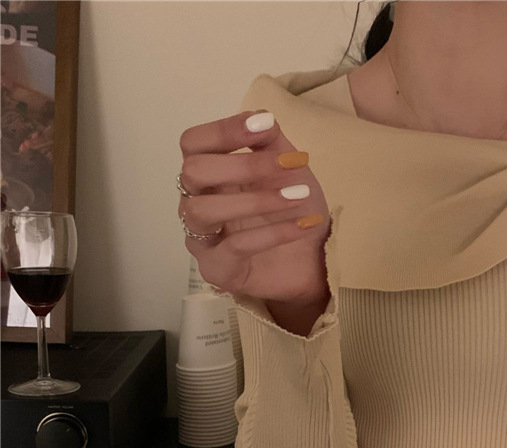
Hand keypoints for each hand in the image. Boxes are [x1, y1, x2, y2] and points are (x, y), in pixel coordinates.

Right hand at [177, 109, 331, 305]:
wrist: (313, 262)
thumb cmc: (293, 211)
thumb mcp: (288, 170)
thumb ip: (271, 143)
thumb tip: (260, 117)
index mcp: (208, 174)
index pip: (193, 143)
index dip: (223, 130)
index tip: (265, 127)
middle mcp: (195, 202)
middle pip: (193, 172)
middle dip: (243, 165)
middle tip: (291, 164)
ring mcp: (202, 239)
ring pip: (203, 210)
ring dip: (255, 199)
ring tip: (299, 196)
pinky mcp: (217, 269)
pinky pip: (235, 248)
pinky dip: (272, 233)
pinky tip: (303, 224)